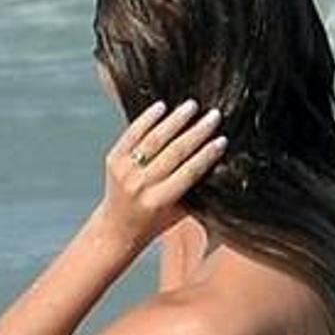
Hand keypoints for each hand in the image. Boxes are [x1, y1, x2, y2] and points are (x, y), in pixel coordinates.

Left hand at [98, 98, 226, 252]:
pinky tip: (161, 107)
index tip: (222, 139)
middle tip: (213, 116)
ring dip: (175, 120)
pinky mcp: (113, 160)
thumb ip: (194, 191)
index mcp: (159, 201)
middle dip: (197, 132)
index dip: (207, 154)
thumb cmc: (153, 222)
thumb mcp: (178, 213)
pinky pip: (132, 134)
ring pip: (154, 139)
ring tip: (192, 106)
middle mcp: (140, 186)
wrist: (116, 228)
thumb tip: (216, 162)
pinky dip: (147, 119)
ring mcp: (125, 171)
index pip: (189, 172)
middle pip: (174, 152)